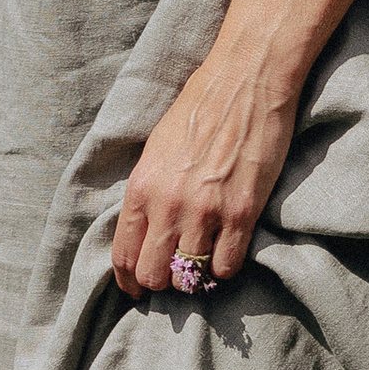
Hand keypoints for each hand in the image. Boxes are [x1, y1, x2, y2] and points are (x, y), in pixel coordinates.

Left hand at [113, 36, 301, 296]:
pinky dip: (224, 268)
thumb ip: (147, 192)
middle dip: (160, 283)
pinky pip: (226, 267)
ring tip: (202, 263)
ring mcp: (205, 211)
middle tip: (174, 276)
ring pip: (189, 277)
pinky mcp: (242, 212)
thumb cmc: (199, 108)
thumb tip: (143, 230)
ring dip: (194, 277)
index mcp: (141, 187)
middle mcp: (167, 205)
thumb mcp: (156, 150)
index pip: (123, 255)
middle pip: (152, 275)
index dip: (129, 281)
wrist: (245, 80)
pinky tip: (227, 252)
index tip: (137, 289)